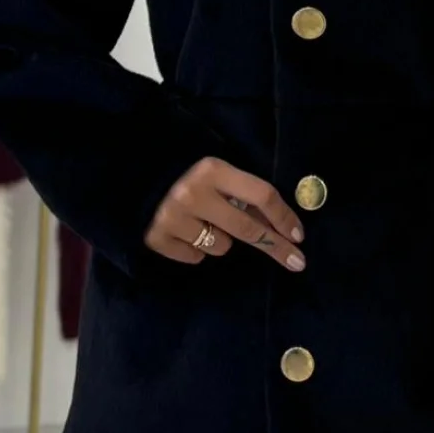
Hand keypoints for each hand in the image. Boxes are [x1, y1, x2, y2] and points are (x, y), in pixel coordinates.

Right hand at [144, 157, 306, 270]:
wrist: (135, 178)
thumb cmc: (187, 175)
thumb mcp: (217, 174)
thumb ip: (244, 194)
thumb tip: (282, 225)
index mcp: (213, 170)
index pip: (260, 194)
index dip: (283, 216)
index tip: (299, 236)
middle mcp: (193, 193)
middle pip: (246, 228)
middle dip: (275, 247)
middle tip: (297, 262)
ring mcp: (173, 218)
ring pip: (221, 247)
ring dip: (221, 239)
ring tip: (203, 222)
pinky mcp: (157, 238)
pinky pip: (195, 258)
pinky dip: (195, 249)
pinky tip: (185, 232)